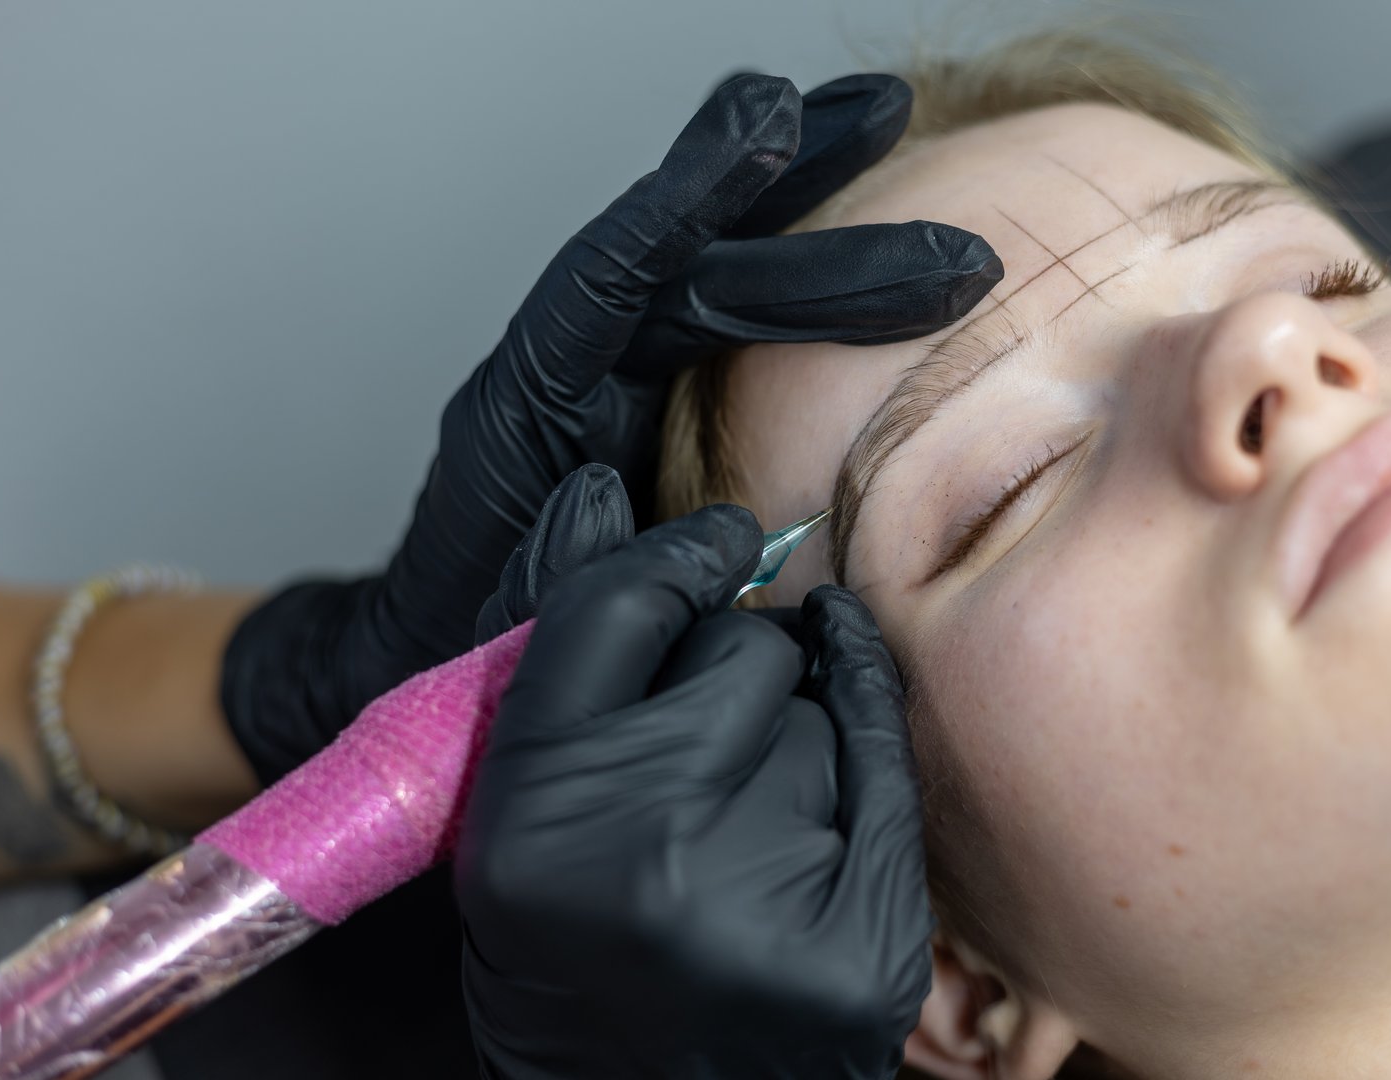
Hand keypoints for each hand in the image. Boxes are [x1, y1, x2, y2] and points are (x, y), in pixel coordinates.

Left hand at [219, 72, 1000, 783]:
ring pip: (713, 269)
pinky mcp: (653, 404)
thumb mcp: (511, 628)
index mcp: (526, 407)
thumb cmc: (472, 655)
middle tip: (953, 245)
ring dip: (800, 200)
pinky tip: (855, 223)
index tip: (771, 123)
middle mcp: (572, 370)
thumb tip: (620, 488)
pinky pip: (727, 320)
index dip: (690, 198)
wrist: (437, 663)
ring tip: (880, 118)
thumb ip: (565, 561)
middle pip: (694, 269)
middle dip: (819, 239)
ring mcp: (615, 380)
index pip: (614, 279)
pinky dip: (796, 269)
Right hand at [455, 504, 933, 1079]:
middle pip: (740, 648)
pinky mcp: (866, 945)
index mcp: (531, 815)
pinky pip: (887, 766)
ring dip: (789, 739)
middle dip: (730, 670)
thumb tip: (599, 489)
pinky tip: (827, 769)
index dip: (677, 552)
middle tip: (701, 750)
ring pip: (818, 708)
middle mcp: (646, 857)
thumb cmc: (572, 954)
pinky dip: (861, 749)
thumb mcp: (519, 804)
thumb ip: (564, 640)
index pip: (621, 605)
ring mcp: (769, 908)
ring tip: (739, 832)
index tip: (717, 541)